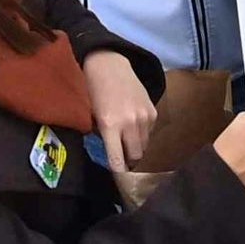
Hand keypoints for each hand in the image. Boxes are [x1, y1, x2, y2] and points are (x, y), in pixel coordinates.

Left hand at [80, 49, 155, 168]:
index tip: (117, 179)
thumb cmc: (93, 91)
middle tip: (122, 159)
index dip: (118, 173)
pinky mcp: (153, 111)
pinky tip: (133, 125)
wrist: (110, 64)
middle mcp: (130, 123)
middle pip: (136, 156)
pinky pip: (150, 132)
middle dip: (129, 161)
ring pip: (145, 146)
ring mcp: (144, 116)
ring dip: (136, 148)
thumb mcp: (91, 116)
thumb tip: (110, 156)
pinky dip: (142, 134)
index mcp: (110, 125)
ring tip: (127, 141)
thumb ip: (101, 137)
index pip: (118, 160)